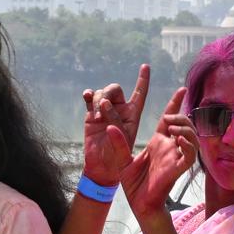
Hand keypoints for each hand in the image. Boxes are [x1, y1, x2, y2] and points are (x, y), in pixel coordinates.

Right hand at [81, 63, 150, 185]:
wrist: (102, 167)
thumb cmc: (117, 158)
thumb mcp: (122, 143)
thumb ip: (116, 124)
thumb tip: (104, 105)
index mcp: (133, 115)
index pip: (140, 94)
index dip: (143, 80)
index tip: (146, 66)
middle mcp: (120, 110)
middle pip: (116, 89)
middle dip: (109, 93)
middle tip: (102, 108)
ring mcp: (105, 111)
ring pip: (102, 92)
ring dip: (98, 99)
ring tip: (96, 114)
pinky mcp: (91, 114)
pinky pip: (90, 97)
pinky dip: (88, 94)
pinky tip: (87, 96)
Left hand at [121, 88, 197, 220]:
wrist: (140, 204)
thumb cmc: (134, 183)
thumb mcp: (122, 159)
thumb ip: (118, 143)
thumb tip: (110, 126)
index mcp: (158, 142)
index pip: (169, 119)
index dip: (176, 103)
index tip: (182, 89)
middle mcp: (170, 147)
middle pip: (183, 124)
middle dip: (179, 115)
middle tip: (168, 117)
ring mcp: (176, 157)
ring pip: (191, 137)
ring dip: (184, 128)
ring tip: (172, 127)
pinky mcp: (178, 169)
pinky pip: (189, 155)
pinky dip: (187, 146)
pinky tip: (177, 140)